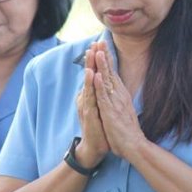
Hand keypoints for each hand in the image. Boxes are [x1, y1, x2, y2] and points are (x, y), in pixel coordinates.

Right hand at [74, 42, 109, 167]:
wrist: (94, 148)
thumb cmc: (100, 128)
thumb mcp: (102, 109)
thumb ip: (101, 96)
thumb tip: (104, 84)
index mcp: (92, 96)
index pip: (94, 75)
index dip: (96, 61)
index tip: (99, 45)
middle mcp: (87, 98)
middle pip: (90, 75)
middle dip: (92, 59)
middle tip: (94, 43)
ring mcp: (87, 106)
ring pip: (89, 83)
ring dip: (90, 67)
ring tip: (91, 53)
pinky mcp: (90, 114)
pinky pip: (91, 97)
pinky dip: (92, 85)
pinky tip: (93, 75)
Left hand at [93, 42, 145, 159]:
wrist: (134, 145)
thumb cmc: (127, 129)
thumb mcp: (122, 109)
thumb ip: (118, 98)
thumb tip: (116, 90)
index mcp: (120, 94)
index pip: (112, 72)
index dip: (107, 59)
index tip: (102, 46)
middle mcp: (119, 95)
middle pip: (111, 71)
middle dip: (105, 55)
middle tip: (100, 40)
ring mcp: (115, 102)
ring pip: (108, 80)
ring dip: (103, 65)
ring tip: (98, 51)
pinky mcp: (111, 112)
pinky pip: (104, 96)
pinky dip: (100, 85)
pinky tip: (97, 75)